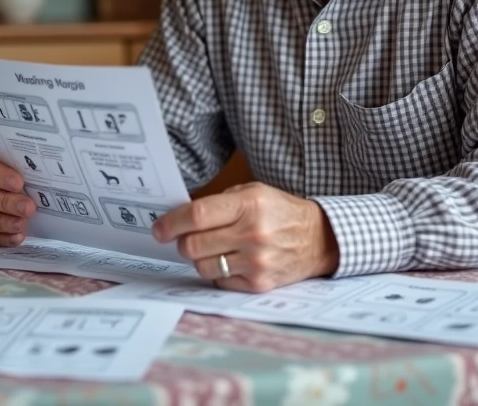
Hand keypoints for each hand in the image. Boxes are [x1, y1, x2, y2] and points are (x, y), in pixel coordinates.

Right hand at [0, 145, 36, 246]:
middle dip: (4, 202)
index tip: (18, 182)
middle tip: (27, 207)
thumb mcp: (11, 154)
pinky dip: (2, 237)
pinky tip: (17, 236)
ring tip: (22, 223)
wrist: (8, 174)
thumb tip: (41, 165)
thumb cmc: (9, 162)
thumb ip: (18, 158)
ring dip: (3, 222)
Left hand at [151, 182, 339, 291]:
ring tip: (216, 248)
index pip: (197, 216)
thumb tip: (180, 218)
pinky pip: (220, 281)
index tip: (158, 229)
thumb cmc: (280, 212)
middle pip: (194, 245)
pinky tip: (232, 260)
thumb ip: (219, 203)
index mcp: (249, 205)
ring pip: (203, 267)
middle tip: (186, 238)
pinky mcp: (260, 284)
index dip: (171, 223)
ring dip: (201, 258)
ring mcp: (257, 262)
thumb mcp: (253, 193)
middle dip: (182, 242)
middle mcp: (253, 234)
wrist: (319, 239)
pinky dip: (219, 272)